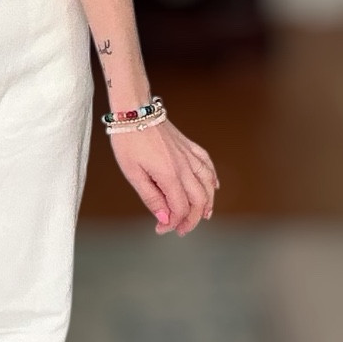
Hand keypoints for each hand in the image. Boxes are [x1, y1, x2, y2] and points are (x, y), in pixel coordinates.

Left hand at [109, 118, 216, 235]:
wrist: (134, 111)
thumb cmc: (129, 141)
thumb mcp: (133, 173)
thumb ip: (151, 197)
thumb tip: (164, 219)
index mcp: (169, 175)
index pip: (180, 208)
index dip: (173, 223)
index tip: (161, 229)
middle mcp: (185, 167)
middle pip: (198, 200)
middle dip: (192, 219)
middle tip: (181, 230)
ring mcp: (189, 156)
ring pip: (208, 185)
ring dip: (208, 203)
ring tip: (203, 216)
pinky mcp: (189, 147)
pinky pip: (208, 165)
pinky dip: (213, 179)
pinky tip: (214, 187)